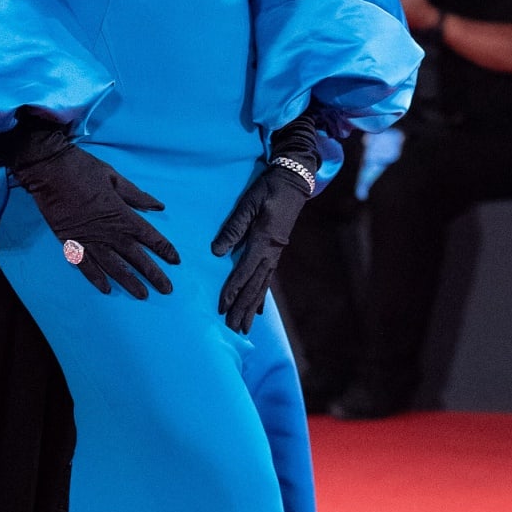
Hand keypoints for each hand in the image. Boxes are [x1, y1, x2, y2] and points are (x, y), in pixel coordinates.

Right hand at [0, 123, 178, 297]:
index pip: (150, 237)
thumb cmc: (82, 168)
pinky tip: (106, 288)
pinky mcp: (70, 242)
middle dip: (153, 274)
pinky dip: (96, 278)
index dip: (164, 249)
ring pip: (113, 267)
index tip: (175, 260)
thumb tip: (158, 206)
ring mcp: (89, 240)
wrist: (49, 170)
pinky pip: (85, 265)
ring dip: (129, 282)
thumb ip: (137, 196)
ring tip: (142, 295)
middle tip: (166, 289)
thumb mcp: (115, 177)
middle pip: (136, 258)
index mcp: (122, 215)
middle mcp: (108, 232)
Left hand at [212, 165, 309, 333]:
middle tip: (232, 329)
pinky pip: (268, 278)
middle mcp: (272, 252)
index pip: (244, 271)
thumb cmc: (268, 189)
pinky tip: (258, 310)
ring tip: (243, 327)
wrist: (294, 182)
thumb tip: (217, 252)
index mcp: (264, 241)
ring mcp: (276, 253)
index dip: (232, 291)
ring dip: (251, 307)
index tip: (221, 307)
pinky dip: (262, 295)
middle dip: (242, 308)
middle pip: (255, 286)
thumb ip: (233, 228)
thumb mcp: (248, 204)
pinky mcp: (277, 251)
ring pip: (262, 286)